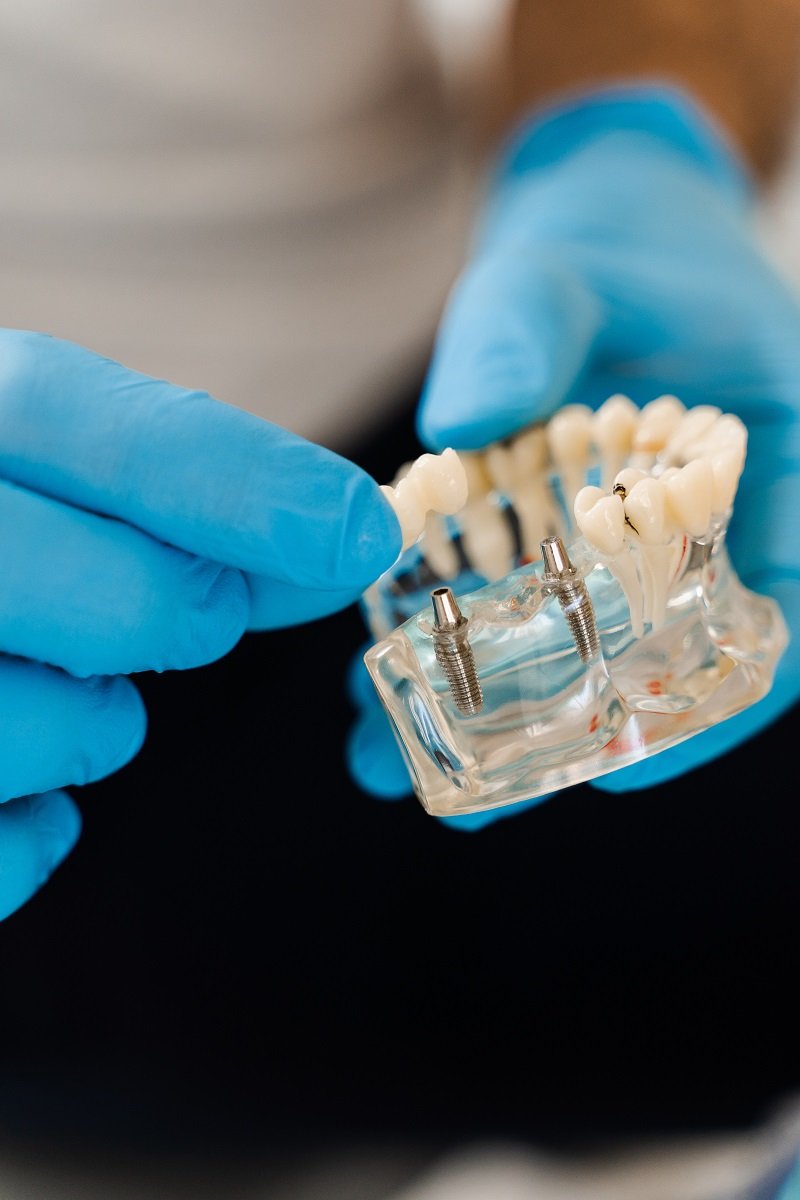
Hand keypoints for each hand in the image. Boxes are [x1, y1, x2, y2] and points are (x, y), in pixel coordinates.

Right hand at [0, 330, 399, 918]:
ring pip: (59, 731)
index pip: (85, 422)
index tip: (359, 529)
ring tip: (40, 682)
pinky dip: (24, 831)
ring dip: (89, 724)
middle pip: (114, 596)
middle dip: (180, 612)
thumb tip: (343, 535)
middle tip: (182, 612)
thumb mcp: (30, 469)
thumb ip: (175, 496)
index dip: (239, 482)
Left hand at [348, 84, 799, 822]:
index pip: (781, 611)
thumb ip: (525, 324)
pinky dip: (474, 656)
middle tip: (485, 800)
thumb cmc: (615, 247)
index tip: (629, 765)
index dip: (721, 702)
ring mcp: (646, 550)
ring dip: (512, 718)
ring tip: (394, 756)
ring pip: (602, 658)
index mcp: (773, 465)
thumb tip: (460, 420)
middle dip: (590, 739)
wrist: (603, 242)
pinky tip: (384, 684)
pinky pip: (541, 619)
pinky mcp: (579, 553)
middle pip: (687, 664)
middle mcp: (720, 527)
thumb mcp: (569, 265)